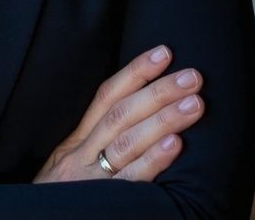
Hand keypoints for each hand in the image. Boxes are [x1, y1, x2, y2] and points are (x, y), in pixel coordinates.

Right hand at [33, 45, 204, 183]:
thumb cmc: (60, 198)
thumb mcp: (69, 164)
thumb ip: (95, 142)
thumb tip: (135, 113)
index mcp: (76, 140)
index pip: (106, 96)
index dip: (135, 72)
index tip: (164, 53)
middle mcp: (81, 153)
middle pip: (121, 113)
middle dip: (158, 91)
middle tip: (193, 76)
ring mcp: (91, 179)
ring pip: (127, 141)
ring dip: (164, 118)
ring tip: (195, 103)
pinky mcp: (102, 203)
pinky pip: (130, 180)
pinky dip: (153, 160)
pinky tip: (175, 144)